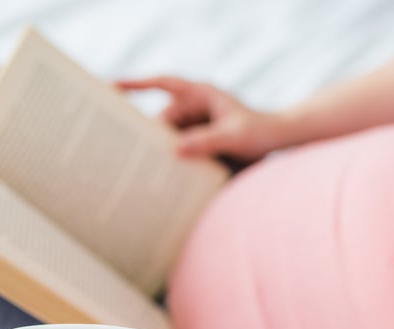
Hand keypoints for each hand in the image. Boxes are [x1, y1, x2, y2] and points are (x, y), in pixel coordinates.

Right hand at [118, 76, 284, 163]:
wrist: (281, 143)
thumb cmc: (263, 132)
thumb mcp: (236, 136)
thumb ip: (208, 141)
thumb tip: (176, 149)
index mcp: (201, 94)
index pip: (163, 84)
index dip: (136, 84)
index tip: (112, 87)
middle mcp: (195, 108)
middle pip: (163, 120)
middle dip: (150, 135)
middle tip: (132, 152)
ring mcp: (196, 126)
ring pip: (170, 139)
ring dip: (163, 154)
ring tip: (148, 170)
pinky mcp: (200, 144)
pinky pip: (180, 152)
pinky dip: (175, 164)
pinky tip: (167, 179)